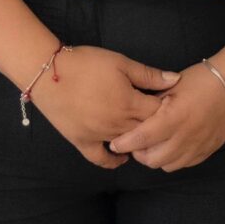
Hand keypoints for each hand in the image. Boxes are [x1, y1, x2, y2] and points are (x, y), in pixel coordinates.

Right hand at [32, 46, 176, 169]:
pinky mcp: (82, 142)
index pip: (159, 113)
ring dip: (139, 141)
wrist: (48, 73)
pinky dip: (113, 160)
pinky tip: (122, 156)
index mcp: (129, 103)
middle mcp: (117, 124)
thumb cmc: (86, 64)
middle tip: (162, 119)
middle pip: (146, 131)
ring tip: (147, 134)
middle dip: (157, 125)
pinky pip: (100, 158)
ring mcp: (99, 136)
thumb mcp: (120, 63)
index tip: (172, 103)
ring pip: (128, 145)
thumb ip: (149, 75)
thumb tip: (175, 80)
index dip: (169, 108)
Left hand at [108, 63, 224, 172]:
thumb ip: (151, 102)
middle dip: (139, 153)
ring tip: (153, 144)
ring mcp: (199, 145)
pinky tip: (172, 145)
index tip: (114, 143)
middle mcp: (186, 136)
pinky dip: (173, 158)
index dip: (124, 144)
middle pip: (152, 159)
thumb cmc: (201, 79)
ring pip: (167, 165)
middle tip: (135, 142)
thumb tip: (131, 114)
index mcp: (173, 117)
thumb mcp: (171, 86)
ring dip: (156, 157)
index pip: (141, 139)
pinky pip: (184, 163)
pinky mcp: (208, 149)